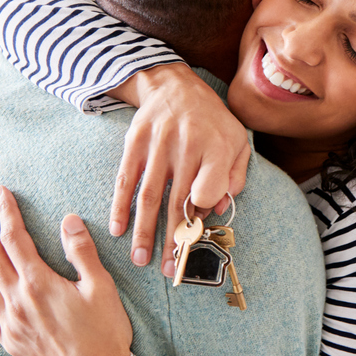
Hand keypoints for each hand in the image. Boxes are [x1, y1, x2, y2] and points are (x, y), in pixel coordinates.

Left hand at [0, 185, 132, 355]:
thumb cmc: (105, 330)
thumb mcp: (101, 286)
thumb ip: (81, 252)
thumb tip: (68, 220)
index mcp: (39, 283)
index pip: (15, 239)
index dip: (8, 213)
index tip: (1, 193)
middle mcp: (17, 300)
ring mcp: (10, 321)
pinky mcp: (9, 339)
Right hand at [107, 63, 249, 275]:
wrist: (174, 85)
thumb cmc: (212, 121)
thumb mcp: (236, 141)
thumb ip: (235, 176)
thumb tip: (218, 209)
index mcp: (217, 147)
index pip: (211, 186)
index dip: (204, 208)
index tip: (198, 228)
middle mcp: (187, 146)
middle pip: (178, 200)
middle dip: (173, 239)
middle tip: (170, 270)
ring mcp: (158, 145)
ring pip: (149, 196)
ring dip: (144, 231)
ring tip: (141, 260)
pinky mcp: (135, 144)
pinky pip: (126, 180)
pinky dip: (120, 206)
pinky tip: (118, 230)